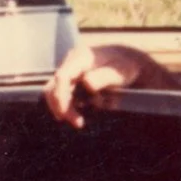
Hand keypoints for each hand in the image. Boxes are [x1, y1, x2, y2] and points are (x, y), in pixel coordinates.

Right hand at [44, 42, 168, 126]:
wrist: (126, 62)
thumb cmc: (125, 66)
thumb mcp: (121, 71)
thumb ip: (105, 77)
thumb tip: (86, 83)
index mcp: (82, 57)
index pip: (62, 76)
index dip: (60, 96)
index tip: (65, 114)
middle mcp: (71, 63)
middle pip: (53, 86)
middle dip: (61, 107)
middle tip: (78, 123)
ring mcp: (70, 72)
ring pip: (55, 93)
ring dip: (66, 109)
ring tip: (80, 121)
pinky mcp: (71, 81)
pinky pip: (64, 96)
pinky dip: (71, 107)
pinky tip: (84, 113)